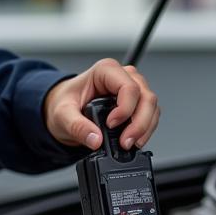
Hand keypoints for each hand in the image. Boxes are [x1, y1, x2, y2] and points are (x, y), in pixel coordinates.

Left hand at [43, 58, 159, 151]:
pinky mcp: (137, 102)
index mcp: (105, 71)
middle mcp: (123, 76)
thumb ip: (77, 127)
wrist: (64, 109)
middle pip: (146, 97)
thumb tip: (95, 140)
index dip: (125, 109)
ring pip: (152, 106)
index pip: (128, 87)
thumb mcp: (63, 115)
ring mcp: (133, 88)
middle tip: (126, 142)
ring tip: (130, 143)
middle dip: (139, 123)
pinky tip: (134, 139)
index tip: (111, 125)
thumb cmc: (65, 103)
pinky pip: (150, 114)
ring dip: (145, 127)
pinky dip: (146, 129)